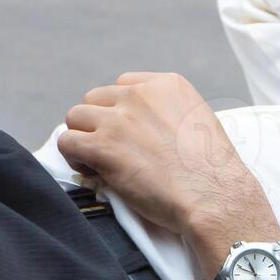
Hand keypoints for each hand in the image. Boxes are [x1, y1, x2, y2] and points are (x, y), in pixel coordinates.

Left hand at [58, 72, 260, 237]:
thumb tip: (144, 129)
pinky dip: (74, 157)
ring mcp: (118, 120)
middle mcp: (139, 95)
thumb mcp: (198, 121)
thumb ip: (168, 113)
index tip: (127, 131)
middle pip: (95, 98)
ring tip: (97, 160)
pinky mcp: (102, 146)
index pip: (124, 85)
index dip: (121, 110)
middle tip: (111, 148)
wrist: (212, 195)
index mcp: (167, 85)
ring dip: (83, 138)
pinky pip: (67, 142)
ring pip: (76, 117)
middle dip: (99, 122)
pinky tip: (92, 170)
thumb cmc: (212, 170)